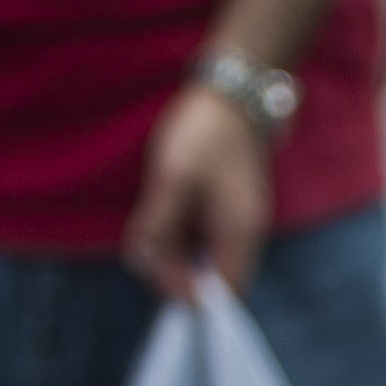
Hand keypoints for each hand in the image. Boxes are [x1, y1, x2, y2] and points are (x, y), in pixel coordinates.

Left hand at [124, 85, 274, 302]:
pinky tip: (163, 217)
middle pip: (213, 277)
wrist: (234, 92)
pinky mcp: (229, 205)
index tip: (154, 275)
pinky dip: (183, 234)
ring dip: (176, 252)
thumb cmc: (206, 134)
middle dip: (176, 272)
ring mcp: (238, 219)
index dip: (189, 294)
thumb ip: (157, 226)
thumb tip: (140, 264)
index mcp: (238, 235)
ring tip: (148, 233)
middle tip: (143, 252)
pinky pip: (206, 234)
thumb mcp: (173, 180)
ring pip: (207, 255)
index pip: (222, 291)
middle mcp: (244, 234)